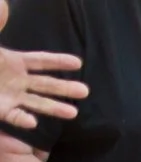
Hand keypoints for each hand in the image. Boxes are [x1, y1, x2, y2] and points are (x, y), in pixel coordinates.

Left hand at [0, 1, 88, 130]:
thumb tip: (3, 4)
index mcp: (13, 62)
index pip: (40, 61)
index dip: (58, 62)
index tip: (78, 63)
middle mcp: (17, 80)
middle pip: (46, 85)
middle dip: (64, 88)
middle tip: (85, 91)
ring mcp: (10, 96)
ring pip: (36, 103)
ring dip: (53, 108)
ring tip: (72, 113)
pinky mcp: (1, 109)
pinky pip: (13, 116)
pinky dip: (22, 120)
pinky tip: (32, 122)